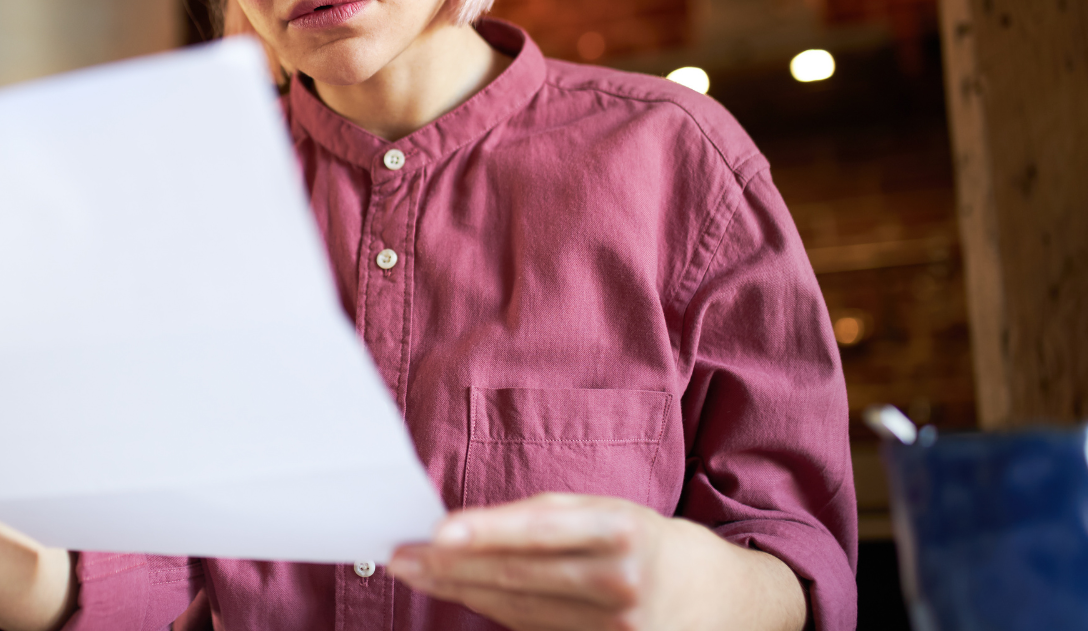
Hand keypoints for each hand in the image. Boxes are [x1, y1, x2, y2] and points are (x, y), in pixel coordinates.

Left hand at [386, 493, 805, 630]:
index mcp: (626, 531)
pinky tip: (461, 595)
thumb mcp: (613, 512)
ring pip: (517, 610)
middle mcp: (622, 585)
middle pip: (519, 576)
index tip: (437, 532)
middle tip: (402, 555)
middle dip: (452, 566)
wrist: (723, 603)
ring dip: (460, 591)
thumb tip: (471, 524)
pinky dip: (493, 612)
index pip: (543, 532)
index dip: (487, 532)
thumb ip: (548, 518)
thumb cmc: (653, 544)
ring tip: (417, 571)